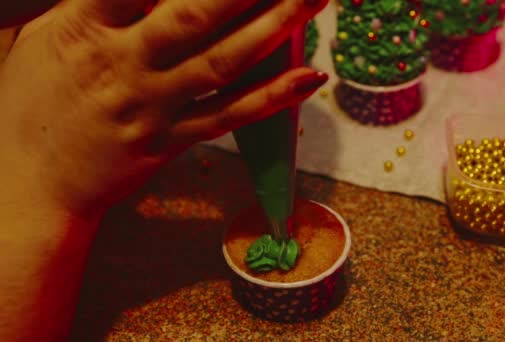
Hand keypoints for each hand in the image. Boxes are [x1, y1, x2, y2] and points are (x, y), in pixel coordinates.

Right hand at [0, 0, 327, 219]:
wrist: (30, 186)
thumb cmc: (27, 107)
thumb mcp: (29, 39)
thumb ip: (73, 2)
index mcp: (81, 30)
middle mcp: (123, 66)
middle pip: (193, 16)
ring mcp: (152, 108)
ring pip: (222, 63)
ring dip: (274, 28)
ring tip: (312, 0)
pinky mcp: (171, 142)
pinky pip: (228, 117)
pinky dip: (271, 97)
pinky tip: (307, 76)